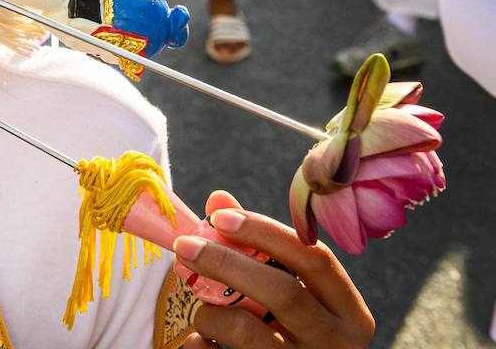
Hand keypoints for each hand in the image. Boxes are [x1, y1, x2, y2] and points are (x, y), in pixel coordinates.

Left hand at [177, 190, 374, 348]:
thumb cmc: (290, 332)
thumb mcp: (288, 292)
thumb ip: (258, 247)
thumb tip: (219, 199)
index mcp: (349, 313)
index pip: (315, 259)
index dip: (266, 232)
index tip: (219, 216)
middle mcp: (336, 343)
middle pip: (282, 292)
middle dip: (227, 263)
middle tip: (184, 245)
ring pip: (246, 331)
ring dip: (209, 314)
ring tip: (202, 313)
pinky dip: (199, 345)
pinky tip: (201, 343)